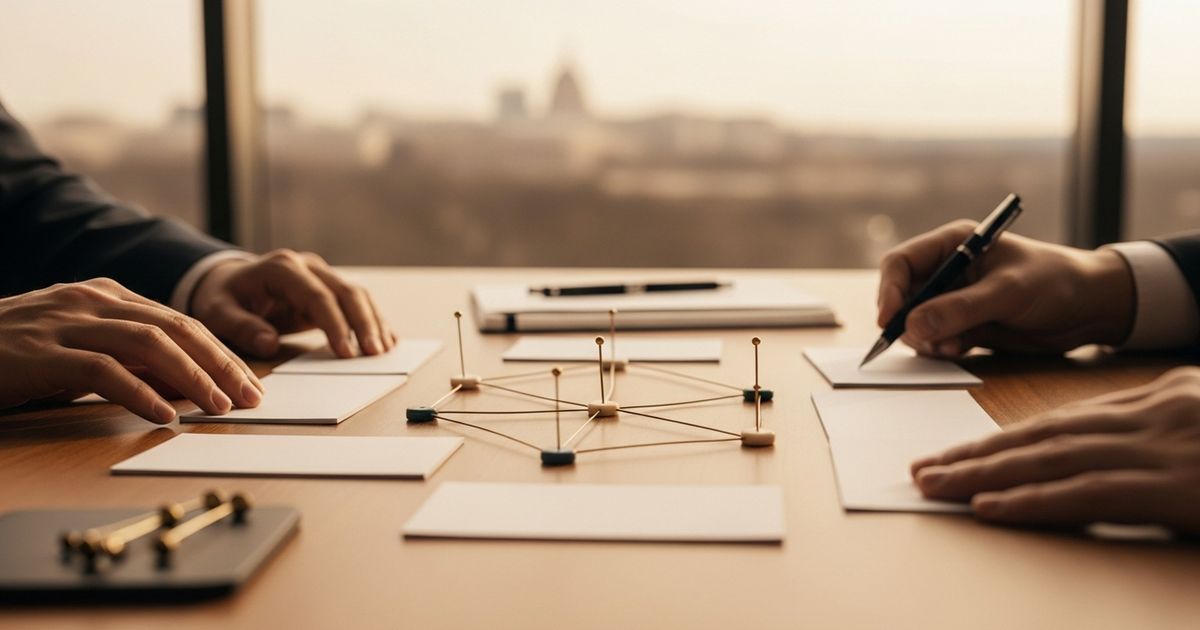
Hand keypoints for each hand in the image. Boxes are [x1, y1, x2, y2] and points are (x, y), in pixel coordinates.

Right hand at [0, 278, 263, 422]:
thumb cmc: (17, 354)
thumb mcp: (81, 348)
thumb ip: (130, 357)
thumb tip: (187, 384)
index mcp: (107, 295)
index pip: (181, 321)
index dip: (221, 353)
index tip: (250, 383)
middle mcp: (92, 300)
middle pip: (176, 328)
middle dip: (221, 364)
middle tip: (252, 397)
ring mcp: (66, 323)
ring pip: (148, 343)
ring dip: (192, 377)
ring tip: (219, 406)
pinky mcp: (42, 352)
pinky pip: (103, 369)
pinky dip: (140, 392)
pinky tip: (164, 414)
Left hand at [190, 249, 395, 358]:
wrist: (227, 282)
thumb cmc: (222, 298)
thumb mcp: (218, 313)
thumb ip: (241, 326)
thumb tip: (269, 343)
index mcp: (282, 268)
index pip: (317, 295)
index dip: (335, 324)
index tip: (346, 352)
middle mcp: (307, 266)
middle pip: (346, 291)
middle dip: (364, 323)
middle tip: (374, 353)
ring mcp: (320, 275)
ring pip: (357, 295)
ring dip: (373, 322)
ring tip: (384, 350)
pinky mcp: (328, 289)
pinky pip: (356, 302)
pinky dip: (372, 321)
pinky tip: (386, 340)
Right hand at [877, 221, 1135, 356]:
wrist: (1092, 308)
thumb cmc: (1056, 282)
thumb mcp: (1008, 292)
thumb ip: (960, 309)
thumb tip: (912, 327)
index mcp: (953, 244)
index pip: (901, 263)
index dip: (889, 291)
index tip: (890, 321)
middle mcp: (948, 270)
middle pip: (903, 296)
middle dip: (907, 321)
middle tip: (921, 342)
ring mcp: (954, 299)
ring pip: (916, 322)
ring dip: (925, 339)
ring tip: (951, 347)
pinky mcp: (965, 325)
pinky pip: (936, 339)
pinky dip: (941, 348)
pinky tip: (961, 350)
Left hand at [910, 367, 1199, 534]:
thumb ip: (1159, 430)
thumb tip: (1106, 450)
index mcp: (1160, 397)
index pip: (1065, 419)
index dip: (1007, 437)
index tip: (962, 452)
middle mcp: (1152, 415)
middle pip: (1043, 433)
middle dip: (978, 452)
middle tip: (925, 466)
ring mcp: (1160, 449)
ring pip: (1051, 457)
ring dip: (985, 473)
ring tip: (935, 484)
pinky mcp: (1173, 488)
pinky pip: (1087, 493)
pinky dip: (1032, 499)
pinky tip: (988, 506)